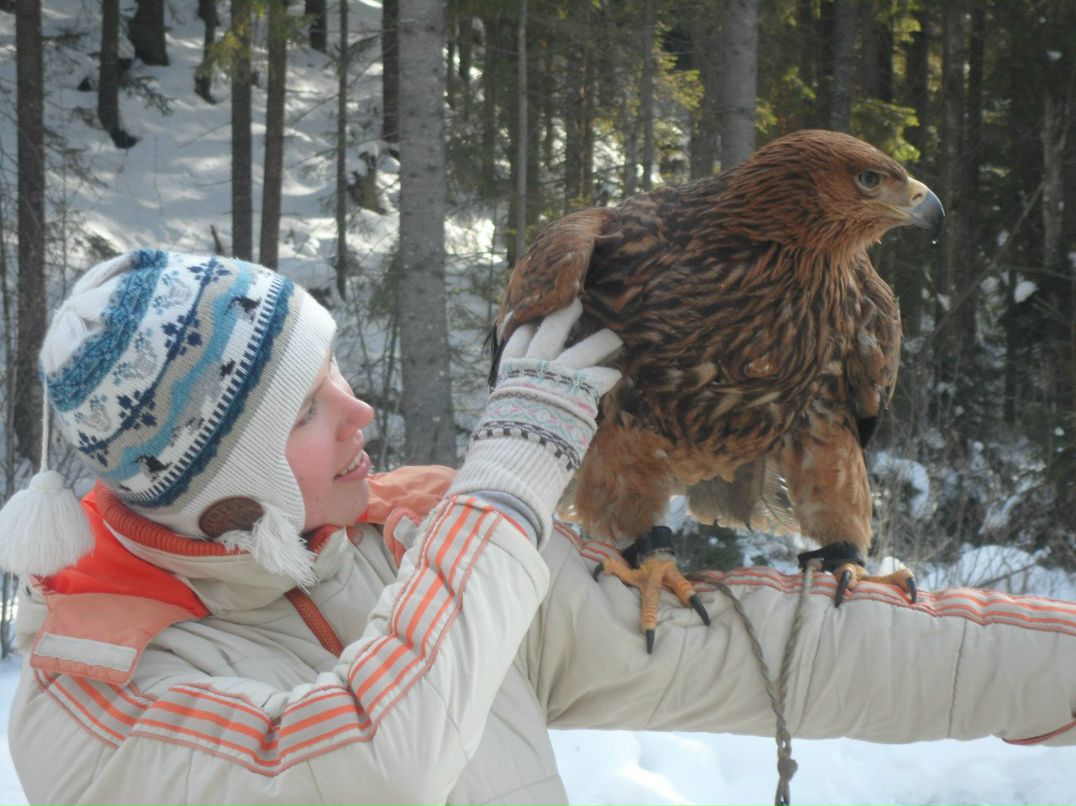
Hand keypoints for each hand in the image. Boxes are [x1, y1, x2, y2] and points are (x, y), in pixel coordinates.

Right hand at [450, 300, 620, 543]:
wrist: (515, 459)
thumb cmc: (501, 450)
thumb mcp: (496, 423)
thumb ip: (506, 414)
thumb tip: (495, 429)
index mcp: (510, 375)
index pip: (518, 340)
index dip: (529, 327)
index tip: (537, 318)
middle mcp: (533, 368)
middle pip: (550, 330)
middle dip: (565, 315)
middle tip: (578, 305)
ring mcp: (557, 376)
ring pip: (585, 347)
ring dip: (601, 340)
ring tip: (614, 336)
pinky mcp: (579, 390)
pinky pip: (599, 376)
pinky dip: (608, 375)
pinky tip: (616, 374)